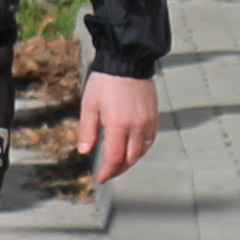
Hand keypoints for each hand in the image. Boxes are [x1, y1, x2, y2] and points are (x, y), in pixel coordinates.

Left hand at [78, 71, 160, 186]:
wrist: (127, 62)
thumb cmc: (106, 81)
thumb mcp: (89, 105)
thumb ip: (87, 131)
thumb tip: (85, 150)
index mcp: (118, 125)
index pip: (114, 158)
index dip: (107, 172)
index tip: (101, 178)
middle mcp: (136, 126)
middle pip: (130, 159)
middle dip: (118, 169)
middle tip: (109, 172)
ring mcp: (147, 122)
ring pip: (142, 151)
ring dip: (130, 161)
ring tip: (119, 163)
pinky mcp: (154, 116)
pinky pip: (150, 140)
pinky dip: (141, 149)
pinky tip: (132, 148)